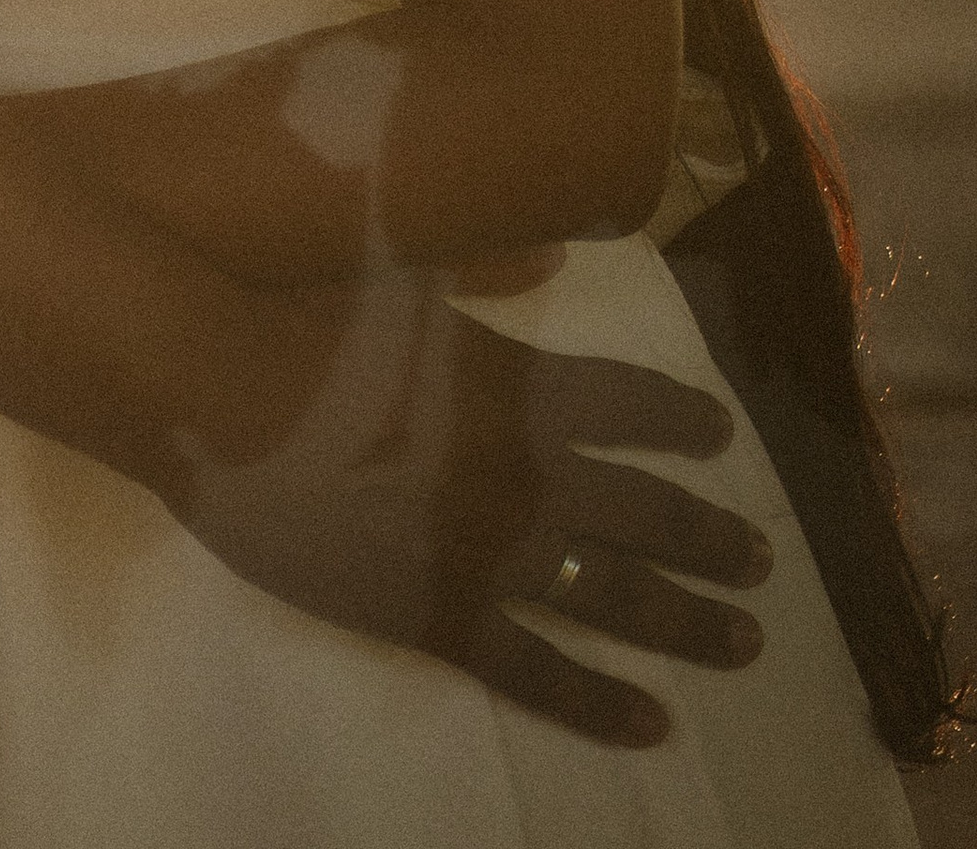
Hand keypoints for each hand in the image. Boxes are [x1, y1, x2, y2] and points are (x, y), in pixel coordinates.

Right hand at [185, 276, 768, 746]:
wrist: (215, 388)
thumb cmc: (301, 308)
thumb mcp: (405, 260)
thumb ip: (488, 267)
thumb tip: (555, 252)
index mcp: (528, 384)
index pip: (637, 405)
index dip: (686, 420)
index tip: (722, 436)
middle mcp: (532, 475)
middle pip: (650, 512)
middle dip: (713, 537)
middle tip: (761, 561)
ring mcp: (490, 554)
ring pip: (617, 598)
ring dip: (689, 620)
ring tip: (744, 639)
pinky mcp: (438, 615)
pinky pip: (537, 670)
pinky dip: (597, 700)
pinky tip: (649, 723)